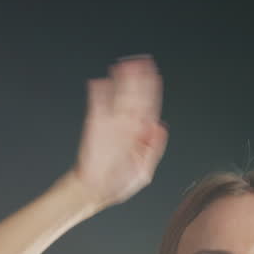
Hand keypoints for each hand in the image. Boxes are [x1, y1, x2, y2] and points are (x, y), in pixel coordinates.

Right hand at [72, 54, 166, 208]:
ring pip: (117, 96)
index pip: (149, 105)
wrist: (94, 192)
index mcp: (141, 134)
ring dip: (120, 81)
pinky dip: (98, 94)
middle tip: (139, 61)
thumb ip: (153, 149)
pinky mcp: (94, 126)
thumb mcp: (143, 170)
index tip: (154, 73)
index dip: (152, 88)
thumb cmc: (119, 183)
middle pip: (135, 96)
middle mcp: (127, 125)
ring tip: (121, 66)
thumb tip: (160, 126)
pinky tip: (99, 82)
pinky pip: (97, 105)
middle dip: (137, 79)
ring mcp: (111, 124)